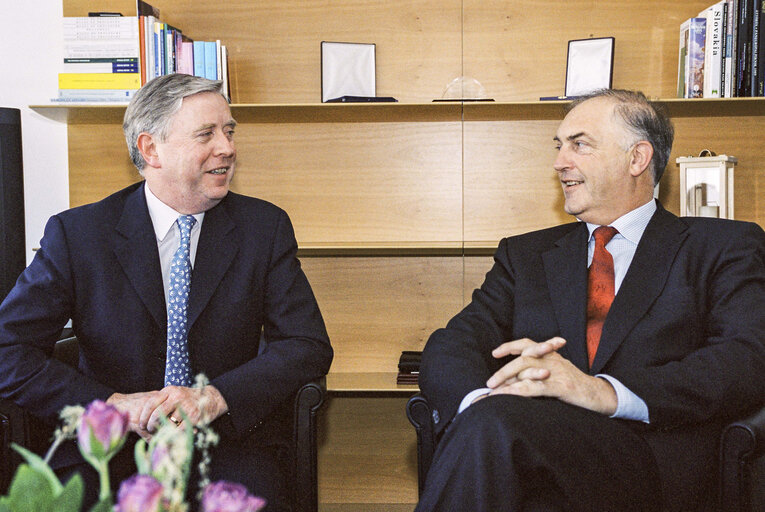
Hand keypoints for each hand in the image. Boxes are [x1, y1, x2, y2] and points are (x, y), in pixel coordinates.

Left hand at [107, 385, 227, 436]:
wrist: (210, 398)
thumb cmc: (188, 399)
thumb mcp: (174, 395)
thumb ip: (161, 403)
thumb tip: (144, 420)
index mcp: (169, 391)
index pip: (150, 404)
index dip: (144, 416)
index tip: (141, 425)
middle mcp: (177, 397)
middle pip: (157, 415)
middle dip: (151, 426)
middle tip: (150, 430)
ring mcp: (186, 406)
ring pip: (168, 424)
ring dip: (162, 432)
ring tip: (161, 434)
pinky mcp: (194, 416)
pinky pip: (179, 430)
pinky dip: (174, 435)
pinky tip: (172, 436)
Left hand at [485, 337, 616, 415]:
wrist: (602, 395)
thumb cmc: (578, 386)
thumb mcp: (559, 373)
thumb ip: (541, 371)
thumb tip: (517, 377)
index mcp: (552, 355)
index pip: (528, 344)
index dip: (511, 346)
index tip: (495, 352)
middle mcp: (553, 360)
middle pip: (522, 359)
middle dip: (503, 371)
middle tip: (489, 383)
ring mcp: (557, 372)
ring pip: (526, 371)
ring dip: (507, 382)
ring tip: (493, 392)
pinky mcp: (561, 387)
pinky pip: (536, 387)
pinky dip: (519, 391)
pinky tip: (509, 396)